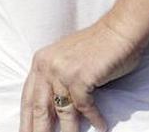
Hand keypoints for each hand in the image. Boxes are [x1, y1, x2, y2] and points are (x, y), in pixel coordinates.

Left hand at [19, 19, 143, 131]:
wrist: (122, 28)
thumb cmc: (100, 44)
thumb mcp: (68, 59)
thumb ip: (57, 79)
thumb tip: (55, 108)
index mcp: (41, 62)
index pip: (28, 98)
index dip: (26, 121)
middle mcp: (48, 66)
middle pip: (40, 109)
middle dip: (40, 131)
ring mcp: (63, 71)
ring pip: (63, 111)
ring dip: (69, 130)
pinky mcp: (81, 77)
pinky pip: (84, 106)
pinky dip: (94, 118)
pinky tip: (100, 125)